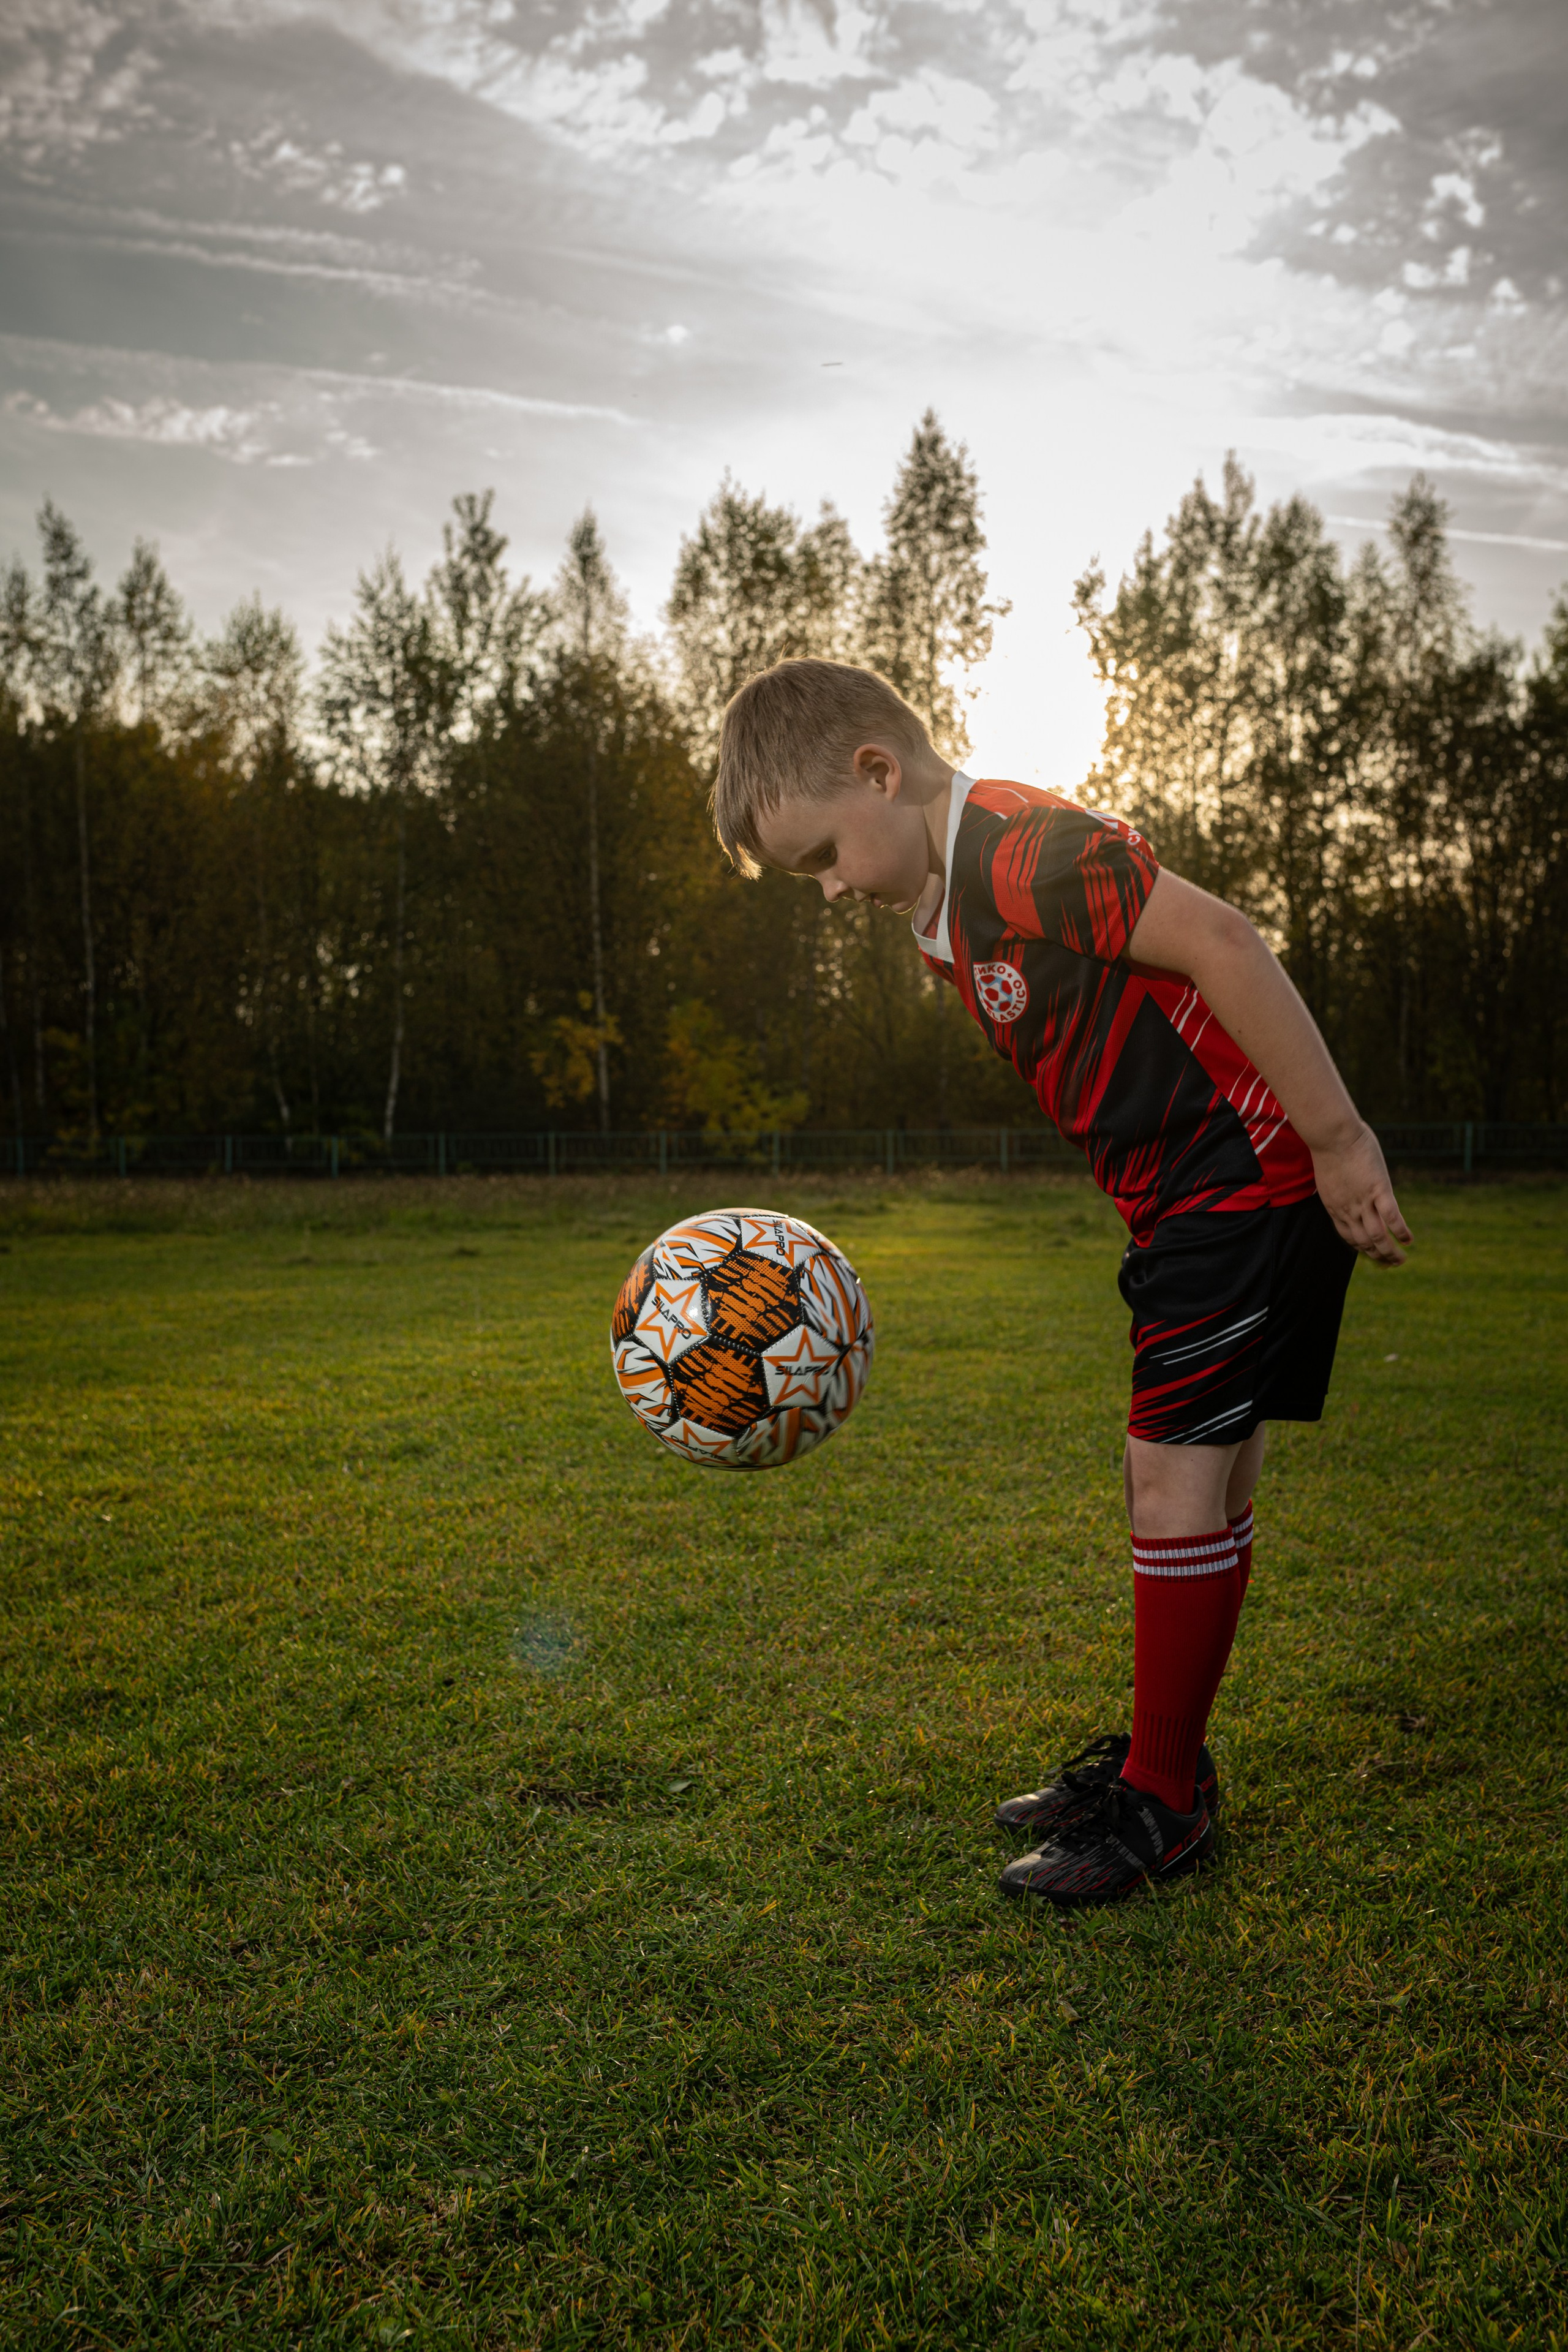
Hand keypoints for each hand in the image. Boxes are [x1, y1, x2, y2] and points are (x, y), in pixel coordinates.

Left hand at [1311, 1124, 1411, 1265]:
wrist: (1331, 1134)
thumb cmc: (1329, 1146)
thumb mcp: (1330, 1174)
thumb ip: (1340, 1185)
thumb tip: (1347, 1183)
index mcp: (1334, 1206)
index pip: (1348, 1236)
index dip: (1361, 1248)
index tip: (1371, 1254)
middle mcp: (1347, 1209)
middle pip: (1363, 1242)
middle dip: (1378, 1256)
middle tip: (1390, 1263)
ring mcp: (1363, 1201)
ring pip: (1377, 1236)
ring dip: (1390, 1252)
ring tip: (1401, 1260)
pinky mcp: (1378, 1189)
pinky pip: (1391, 1217)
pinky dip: (1400, 1231)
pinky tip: (1409, 1240)